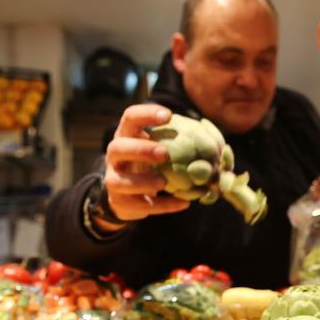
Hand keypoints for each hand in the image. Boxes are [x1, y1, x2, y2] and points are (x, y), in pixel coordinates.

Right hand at [102, 104, 189, 223]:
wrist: (129, 196)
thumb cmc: (150, 164)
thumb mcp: (157, 148)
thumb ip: (175, 140)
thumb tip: (207, 130)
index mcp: (126, 136)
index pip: (130, 118)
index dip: (146, 115)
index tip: (168, 116)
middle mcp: (114, 157)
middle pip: (117, 148)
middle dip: (140, 149)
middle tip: (164, 153)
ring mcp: (113, 180)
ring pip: (120, 181)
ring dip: (144, 181)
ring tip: (164, 182)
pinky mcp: (119, 202)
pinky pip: (139, 205)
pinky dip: (163, 205)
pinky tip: (184, 203)